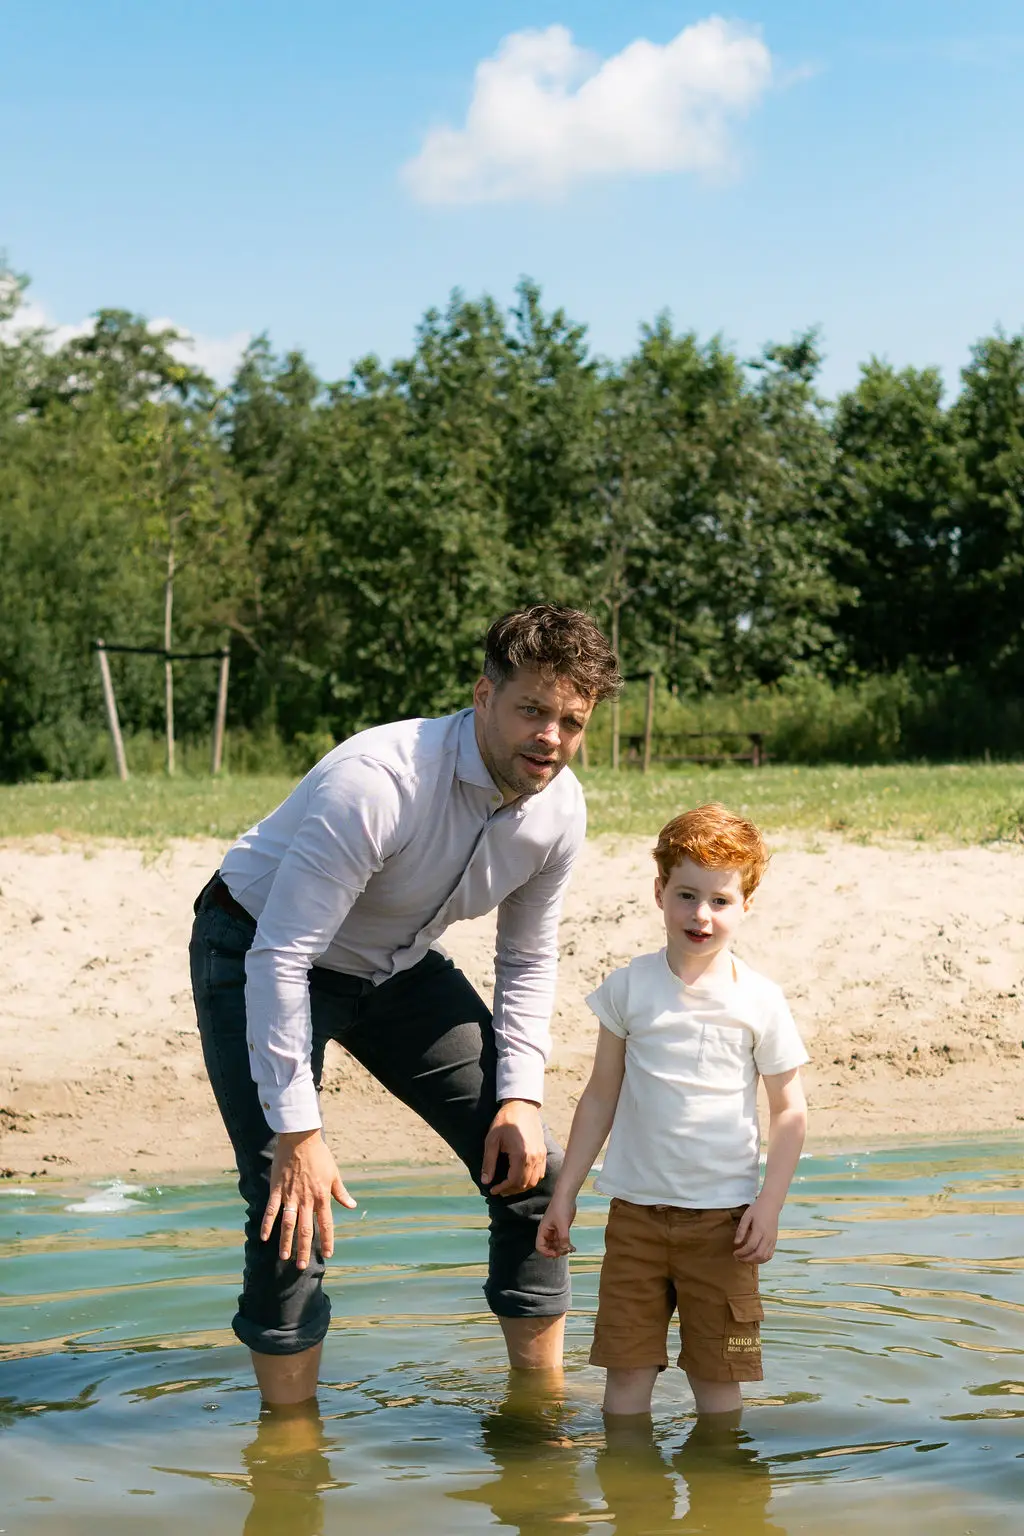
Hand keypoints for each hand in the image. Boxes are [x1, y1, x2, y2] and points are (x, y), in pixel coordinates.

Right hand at [261, 1129, 356, 1268]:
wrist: (300, 1138)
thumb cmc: (319, 1155)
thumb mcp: (334, 1174)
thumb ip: (341, 1193)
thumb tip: (352, 1206)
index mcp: (322, 1196)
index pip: (326, 1223)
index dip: (327, 1240)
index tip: (328, 1254)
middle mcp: (306, 1199)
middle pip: (306, 1229)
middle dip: (304, 1248)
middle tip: (302, 1266)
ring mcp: (290, 1196)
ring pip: (288, 1224)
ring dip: (286, 1242)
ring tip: (285, 1257)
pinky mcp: (277, 1189)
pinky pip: (271, 1210)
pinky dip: (267, 1224)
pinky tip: (264, 1237)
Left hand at [480, 1100, 546, 1196]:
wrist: (521, 1106)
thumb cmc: (505, 1121)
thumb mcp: (492, 1141)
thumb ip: (489, 1162)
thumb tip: (486, 1181)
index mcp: (521, 1155)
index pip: (514, 1181)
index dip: (503, 1189)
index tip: (493, 1190)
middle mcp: (534, 1157)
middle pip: (525, 1184)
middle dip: (511, 1190)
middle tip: (500, 1189)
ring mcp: (540, 1155)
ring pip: (534, 1180)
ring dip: (522, 1186)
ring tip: (509, 1185)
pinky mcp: (543, 1151)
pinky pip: (540, 1172)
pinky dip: (531, 1179)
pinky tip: (521, 1176)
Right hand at [536, 1198, 575, 1257]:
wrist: (567, 1196)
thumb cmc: (561, 1208)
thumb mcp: (562, 1224)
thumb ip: (563, 1238)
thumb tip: (565, 1249)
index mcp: (543, 1230)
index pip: (540, 1246)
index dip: (546, 1252)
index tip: (556, 1254)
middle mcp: (547, 1232)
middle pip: (548, 1247)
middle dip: (556, 1251)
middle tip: (565, 1251)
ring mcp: (555, 1231)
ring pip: (556, 1245)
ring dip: (562, 1249)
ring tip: (571, 1249)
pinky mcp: (562, 1229)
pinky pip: (562, 1240)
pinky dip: (567, 1245)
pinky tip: (573, 1247)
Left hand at [733, 1196, 779, 1263]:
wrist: (771, 1205)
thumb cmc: (757, 1210)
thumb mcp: (746, 1217)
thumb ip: (741, 1230)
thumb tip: (736, 1243)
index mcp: (760, 1230)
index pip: (751, 1246)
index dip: (742, 1252)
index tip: (734, 1253)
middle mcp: (768, 1237)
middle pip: (758, 1254)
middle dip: (747, 1259)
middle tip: (738, 1258)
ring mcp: (772, 1240)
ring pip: (765, 1257)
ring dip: (754, 1261)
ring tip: (745, 1259)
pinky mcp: (775, 1242)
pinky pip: (770, 1255)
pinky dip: (762, 1260)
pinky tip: (754, 1258)